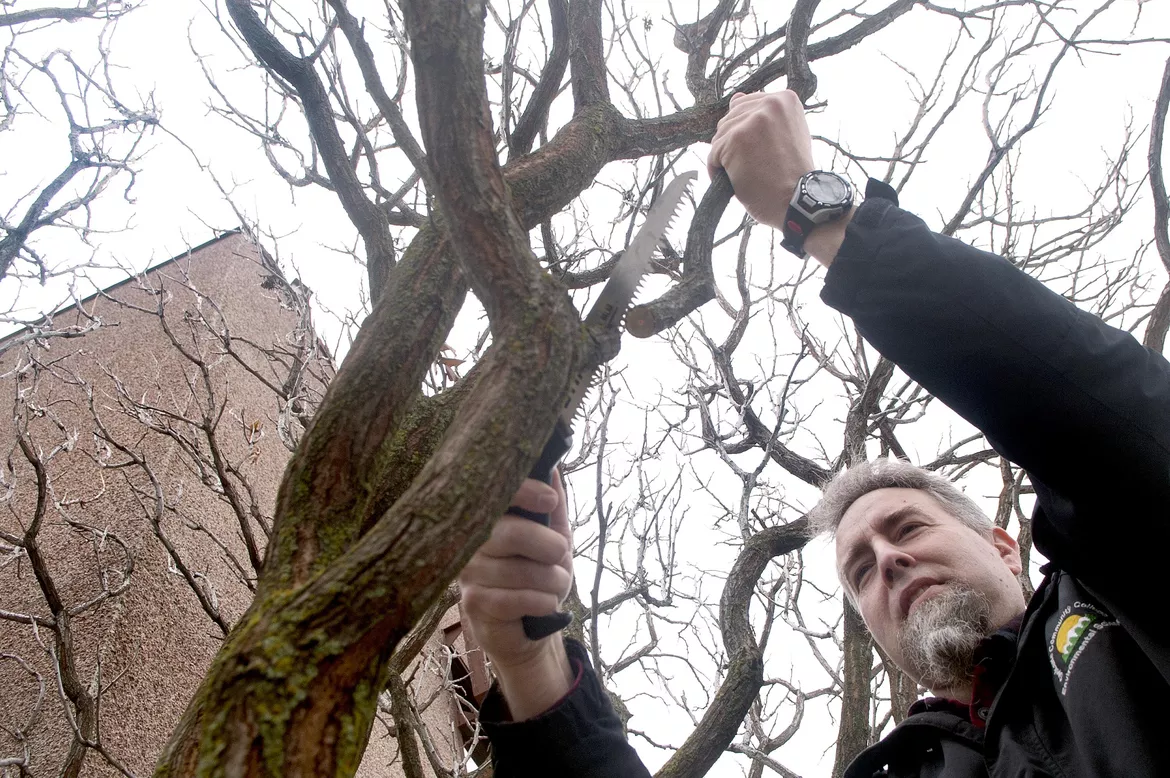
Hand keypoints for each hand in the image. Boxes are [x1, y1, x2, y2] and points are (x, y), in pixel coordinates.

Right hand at [459, 473, 574, 718]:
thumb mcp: (554, 537)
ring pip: (519, 571)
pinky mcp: (473, 603)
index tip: (548, 500)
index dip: (523, 491)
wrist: (527, 629)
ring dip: (552, 580)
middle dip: (548, 546)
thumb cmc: (538, 576)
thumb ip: (553, 506)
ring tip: (556, 585)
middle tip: (561, 555)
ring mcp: (468, 572)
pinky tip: (545, 604)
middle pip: (510, 533)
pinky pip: (517, 598)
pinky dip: (543, 601)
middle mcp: (471, 541)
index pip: (495, 493)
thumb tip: (553, 466)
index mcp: (489, 519)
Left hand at [707, 90, 814, 229]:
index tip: (760, 151)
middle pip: (731, 119)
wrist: (798, 200)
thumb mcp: (788, 133)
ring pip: (720, 136)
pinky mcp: (736, 139)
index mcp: (785, 99)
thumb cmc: (792, 174)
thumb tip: (735, 97)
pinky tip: (737, 180)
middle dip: (735, 145)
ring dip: (727, 158)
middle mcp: (770, 103)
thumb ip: (764, 115)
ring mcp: (753, 120)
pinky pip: (713, 154)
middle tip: (755, 166)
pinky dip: (718, 171)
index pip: (746, 105)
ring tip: (748, 173)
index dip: (747, 132)